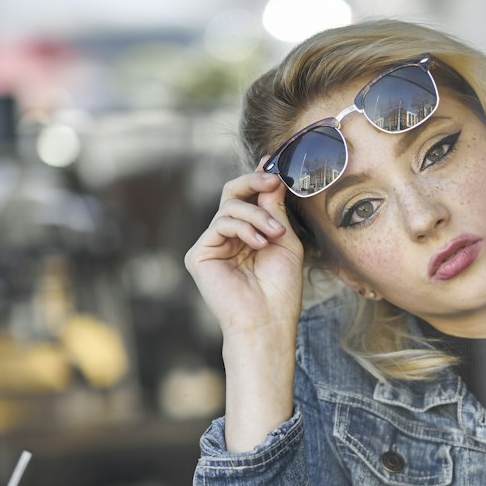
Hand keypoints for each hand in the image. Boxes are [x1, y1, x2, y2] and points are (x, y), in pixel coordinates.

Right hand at [184, 167, 305, 342]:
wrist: (268, 320)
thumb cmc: (281, 288)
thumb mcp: (285, 240)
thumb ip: (275, 209)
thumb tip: (272, 175)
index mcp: (249, 234)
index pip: (249, 199)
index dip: (259, 179)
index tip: (275, 165)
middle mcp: (228, 238)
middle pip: (232, 194)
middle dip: (254, 182)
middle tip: (273, 180)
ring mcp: (212, 245)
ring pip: (229, 206)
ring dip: (256, 215)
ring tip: (274, 234)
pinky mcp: (199, 254)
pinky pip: (219, 223)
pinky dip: (242, 227)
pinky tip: (258, 243)